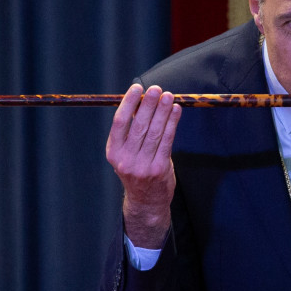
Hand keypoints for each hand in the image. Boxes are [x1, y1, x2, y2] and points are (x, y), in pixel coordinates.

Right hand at [106, 83, 181, 248]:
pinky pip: (167, 141)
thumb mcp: (128, 152)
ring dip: (163, 112)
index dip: (128, 103)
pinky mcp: (159, 169)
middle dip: (149, 105)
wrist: (146, 201)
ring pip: (154, 132)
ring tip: (169, 96)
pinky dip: (172, 124)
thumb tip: (142, 100)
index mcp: (113, 151)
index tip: (137, 88)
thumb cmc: (138, 169)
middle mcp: (125, 159)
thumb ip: (133, 129)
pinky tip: (176, 111)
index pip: (119, 123)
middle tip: (157, 88)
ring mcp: (142, 166)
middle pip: (138, 126)